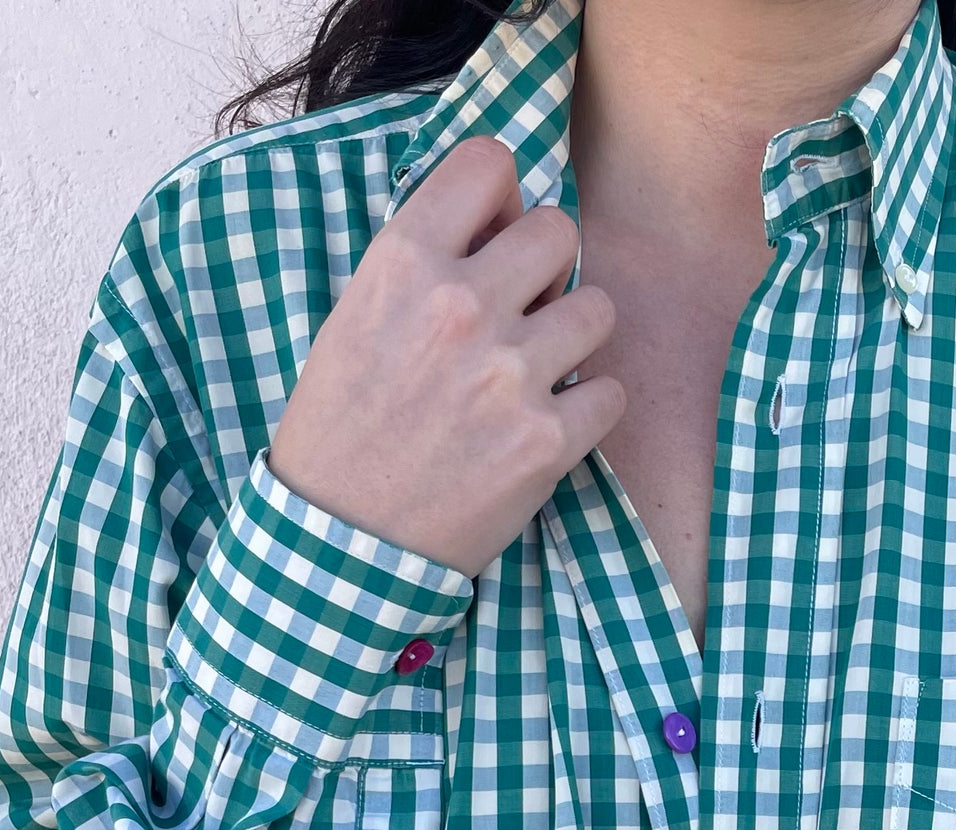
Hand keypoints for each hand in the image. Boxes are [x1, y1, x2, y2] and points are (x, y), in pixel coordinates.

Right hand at [267, 135, 623, 576]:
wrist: (344, 540)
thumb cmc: (345, 427)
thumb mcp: (359, 318)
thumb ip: (430, 263)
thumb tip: (507, 218)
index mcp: (404, 263)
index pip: (488, 163)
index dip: (502, 196)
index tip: (496, 233)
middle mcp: (461, 307)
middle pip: (559, 231)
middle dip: (547, 269)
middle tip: (522, 313)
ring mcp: (510, 374)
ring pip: (599, 308)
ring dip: (576, 336)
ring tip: (539, 370)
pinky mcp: (548, 439)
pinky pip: (612, 390)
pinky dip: (590, 408)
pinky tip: (551, 424)